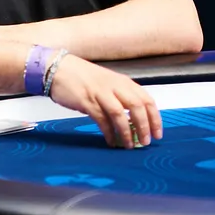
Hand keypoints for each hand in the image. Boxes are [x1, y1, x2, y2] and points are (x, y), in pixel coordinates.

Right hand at [46, 54, 161, 149]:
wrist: (57, 68)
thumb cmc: (82, 77)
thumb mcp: (107, 83)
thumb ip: (121, 96)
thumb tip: (134, 120)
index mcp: (122, 81)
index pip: (146, 99)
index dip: (155, 118)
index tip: (158, 133)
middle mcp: (114, 86)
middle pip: (137, 106)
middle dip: (144, 126)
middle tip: (146, 141)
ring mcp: (100, 93)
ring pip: (120, 114)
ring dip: (127, 132)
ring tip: (130, 145)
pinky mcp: (86, 101)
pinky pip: (102, 119)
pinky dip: (109, 132)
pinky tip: (111, 141)